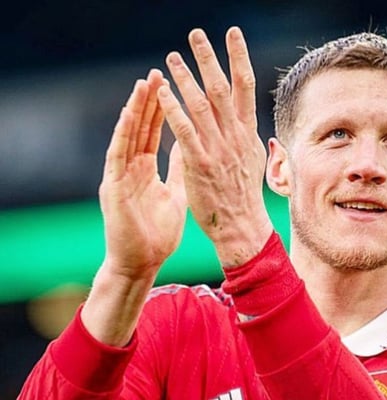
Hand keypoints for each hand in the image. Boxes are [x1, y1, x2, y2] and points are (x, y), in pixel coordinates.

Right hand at [99, 69, 186, 279]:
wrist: (142, 263)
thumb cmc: (158, 234)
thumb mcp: (175, 194)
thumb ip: (179, 169)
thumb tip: (190, 146)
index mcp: (146, 170)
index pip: (154, 132)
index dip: (161, 109)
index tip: (170, 85)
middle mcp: (131, 168)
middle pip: (141, 128)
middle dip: (149, 101)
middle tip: (157, 73)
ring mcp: (121, 176)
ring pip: (128, 136)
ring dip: (135, 110)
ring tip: (143, 84)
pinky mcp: (114, 187)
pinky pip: (118, 156)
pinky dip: (123, 134)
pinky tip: (129, 114)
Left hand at [157, 27, 272, 266]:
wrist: (241, 225)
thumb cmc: (243, 194)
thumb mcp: (251, 160)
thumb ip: (244, 135)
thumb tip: (243, 118)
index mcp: (247, 132)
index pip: (244, 87)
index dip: (239, 57)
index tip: (232, 34)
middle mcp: (235, 136)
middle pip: (222, 88)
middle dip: (209, 58)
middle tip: (196, 34)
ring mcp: (218, 149)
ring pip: (202, 105)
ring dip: (186, 79)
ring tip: (172, 58)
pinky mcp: (200, 164)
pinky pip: (185, 131)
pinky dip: (174, 110)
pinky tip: (162, 94)